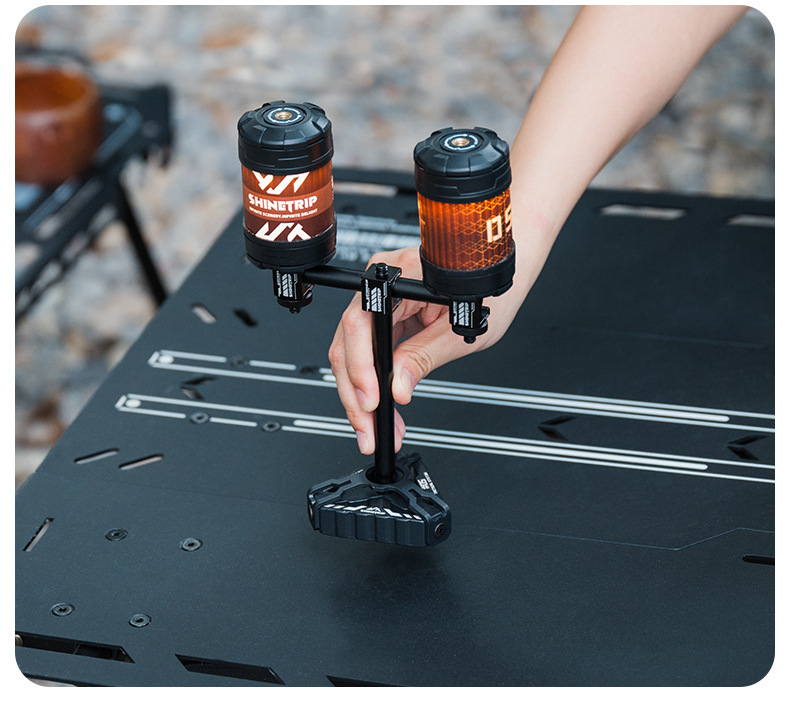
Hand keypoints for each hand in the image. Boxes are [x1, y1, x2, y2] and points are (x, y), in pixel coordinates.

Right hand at [328, 246, 525, 453]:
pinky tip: (378, 411)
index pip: (362, 322)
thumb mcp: (461, 329)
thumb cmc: (488, 287)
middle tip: (368, 429)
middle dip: (356, 394)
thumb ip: (425, 356)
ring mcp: (380, 301)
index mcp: (399, 274)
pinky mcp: (385, 317)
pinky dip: (371, 385)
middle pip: (349, 343)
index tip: (371, 401)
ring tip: (373, 428)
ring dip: (360, 396)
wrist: (495, 273)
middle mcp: (381, 284)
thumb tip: (398, 386)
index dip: (360, 366)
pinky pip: (367, 353)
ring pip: (352, 354)